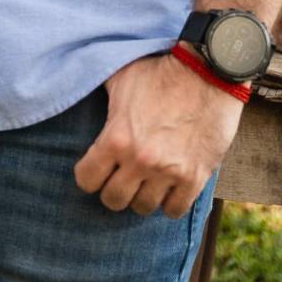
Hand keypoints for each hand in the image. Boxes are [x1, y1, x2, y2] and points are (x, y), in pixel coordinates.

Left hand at [74, 52, 243, 217]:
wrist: (208, 72)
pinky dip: (170, 202)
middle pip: (113, 200)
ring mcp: (169, 172)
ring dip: (142, 195)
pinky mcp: (195, 177)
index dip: (88, 174)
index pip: (86, 180)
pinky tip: (168, 187)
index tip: (96, 168)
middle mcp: (140, 160)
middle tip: (121, 177)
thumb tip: (73, 88)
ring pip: (144, 208)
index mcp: (116, 137)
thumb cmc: (160, 71)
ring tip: (145, 180)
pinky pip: (175, 210)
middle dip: (113, 189)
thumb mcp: (120, 76)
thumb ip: (98, 92)